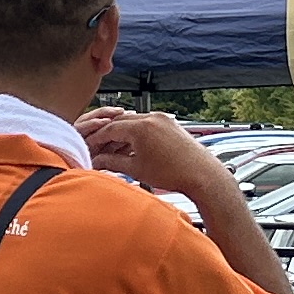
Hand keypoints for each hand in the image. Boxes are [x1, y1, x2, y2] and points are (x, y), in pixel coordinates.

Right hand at [80, 107, 229, 203]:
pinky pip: (147, 124)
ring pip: (134, 122)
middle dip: (109, 135)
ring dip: (123, 134)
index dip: (97, 139)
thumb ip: (113, 162)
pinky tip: (134, 147)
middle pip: (121, 122)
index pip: (109, 129)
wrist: (203, 175)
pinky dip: (137, 133)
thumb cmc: (174, 173)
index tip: (90, 147)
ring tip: (117, 150)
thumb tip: (98, 161)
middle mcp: (151, 118)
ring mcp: (163, 119)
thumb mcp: (136, 169)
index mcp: (140, 128)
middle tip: (100, 148)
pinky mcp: (171, 124)